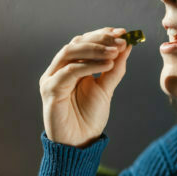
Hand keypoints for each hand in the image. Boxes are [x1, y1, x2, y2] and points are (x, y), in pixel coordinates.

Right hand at [39, 27, 131, 147]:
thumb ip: (114, 68)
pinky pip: (69, 72)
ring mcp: (52, 78)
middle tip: (121, 40)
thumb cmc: (90, 117)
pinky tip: (108, 64)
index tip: (123, 32)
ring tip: (116, 51)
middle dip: (100, 39)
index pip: (84, 42)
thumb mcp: (106, 89)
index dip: (102, 35)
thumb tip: (127, 45)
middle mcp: (59, 69)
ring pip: (70, 53)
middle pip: (76, 43)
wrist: (80, 142)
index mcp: (70, 67)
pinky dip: (89, 66)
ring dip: (95, 49)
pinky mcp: (50, 90)